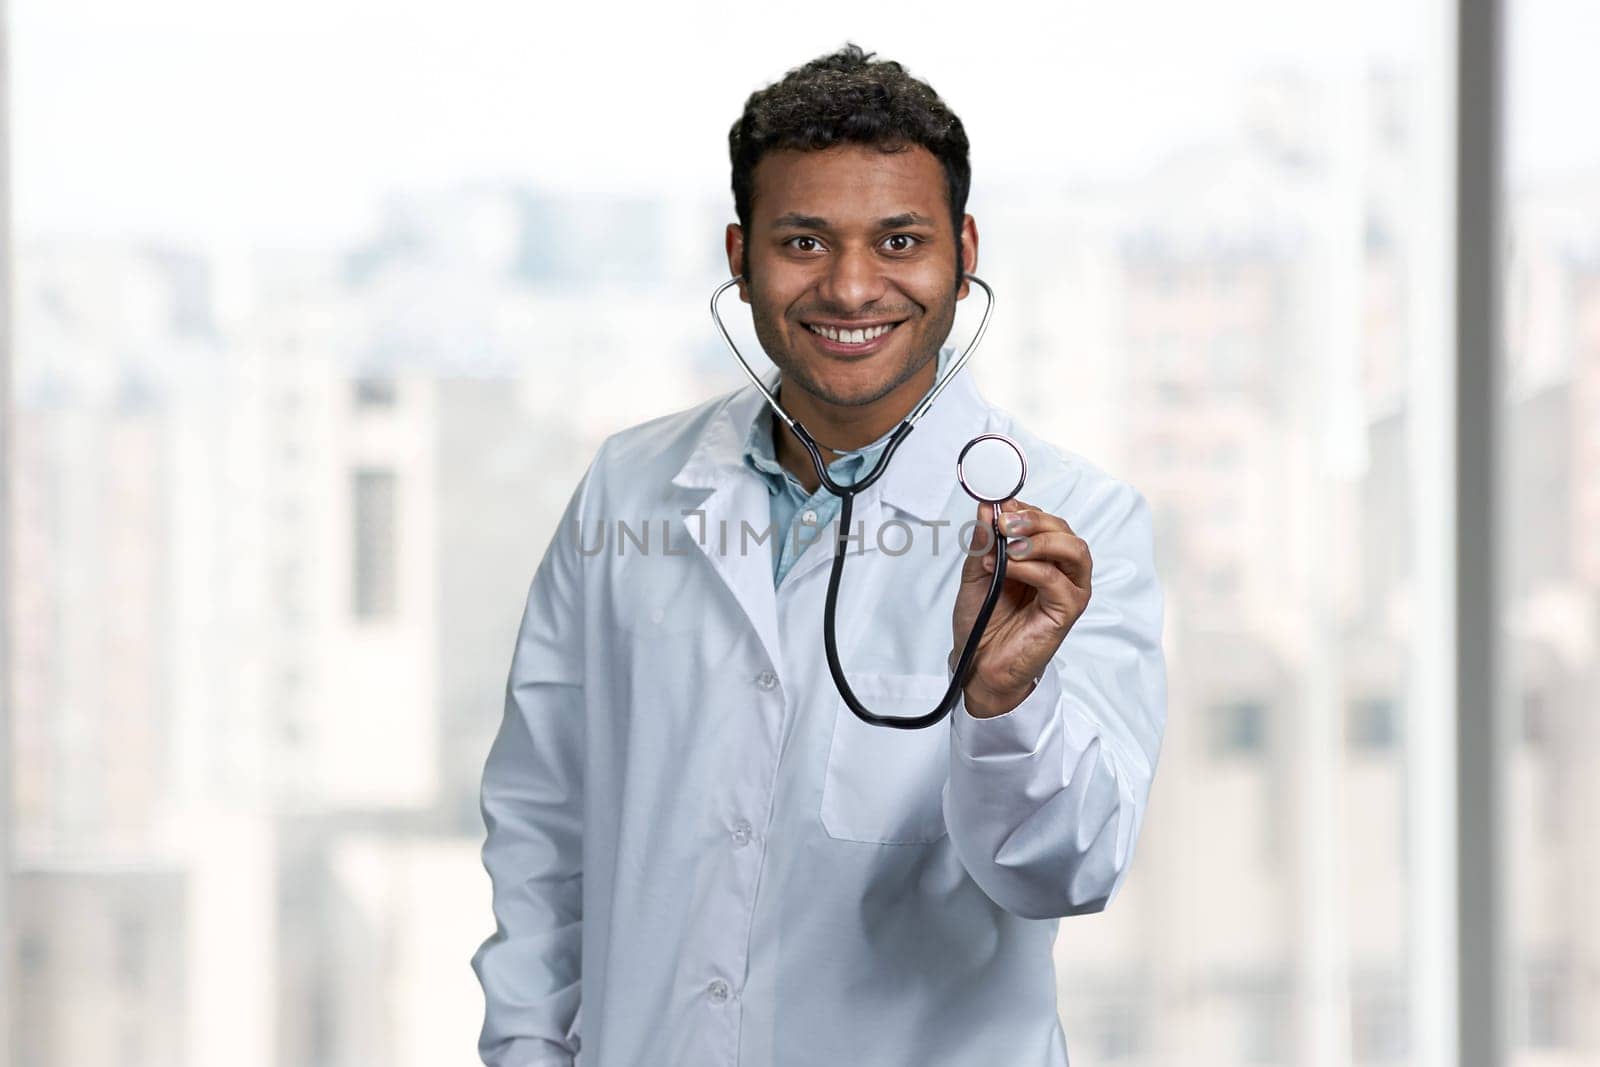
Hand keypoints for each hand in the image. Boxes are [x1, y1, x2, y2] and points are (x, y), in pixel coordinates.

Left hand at [950, 499, 1091, 717]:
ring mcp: (1068, 590)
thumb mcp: (977, 573)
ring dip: (1040, 540)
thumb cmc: (982, 621)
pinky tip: (1008, 568)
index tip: (999, 506)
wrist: (978, 663)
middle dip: (1034, 519)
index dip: (1024, 508)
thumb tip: (987, 508)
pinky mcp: (1066, 611)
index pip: (1045, 521)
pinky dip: (1032, 568)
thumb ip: (984, 542)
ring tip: (1009, 545)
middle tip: (1004, 523)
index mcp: (1042, 558)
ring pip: (1073, 550)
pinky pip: (1057, 580)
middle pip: (1064, 530)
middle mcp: (1061, 571)